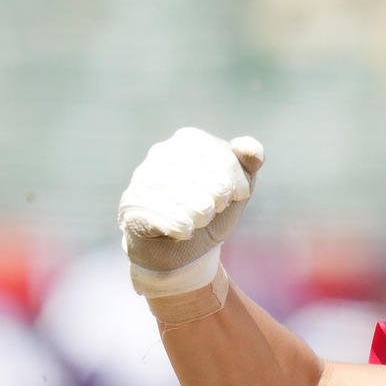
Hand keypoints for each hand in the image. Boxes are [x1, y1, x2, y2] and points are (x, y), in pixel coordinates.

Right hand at [118, 128, 263, 295]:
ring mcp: (144, 178)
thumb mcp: (235, 186)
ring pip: (196, 204)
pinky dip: (184, 231)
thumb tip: (251, 150)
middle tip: (209, 210)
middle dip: (218, 204)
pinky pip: (172, 220)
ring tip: (196, 219)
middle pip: (215, 185)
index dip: (237, 187)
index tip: (230, 197)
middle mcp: (162, 153)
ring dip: (202, 219)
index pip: (226, 160)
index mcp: (189, 141)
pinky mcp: (133, 206)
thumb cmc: (209, 210)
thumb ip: (247, 163)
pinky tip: (184, 231)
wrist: (176, 245)